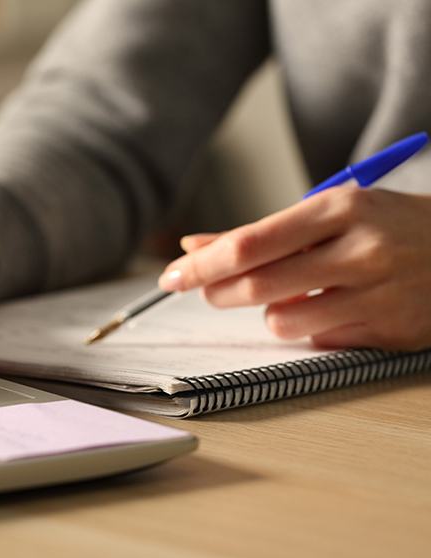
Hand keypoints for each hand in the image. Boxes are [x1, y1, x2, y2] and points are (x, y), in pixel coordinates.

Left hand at [158, 187, 430, 349]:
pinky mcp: (391, 332)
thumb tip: (193, 246)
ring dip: (271, 313)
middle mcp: (361, 251)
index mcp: (341, 210)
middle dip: (219, 292)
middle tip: (209, 291)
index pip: (250, 243)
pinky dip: (310, 328)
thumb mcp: (329, 212)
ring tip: (292, 295)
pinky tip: (333, 308)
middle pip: (258, 286)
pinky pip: (319, 341)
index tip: (172, 275)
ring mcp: (380, 295)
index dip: (202, 265)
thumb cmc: (385, 225)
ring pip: (282, 323)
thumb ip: (260, 232)